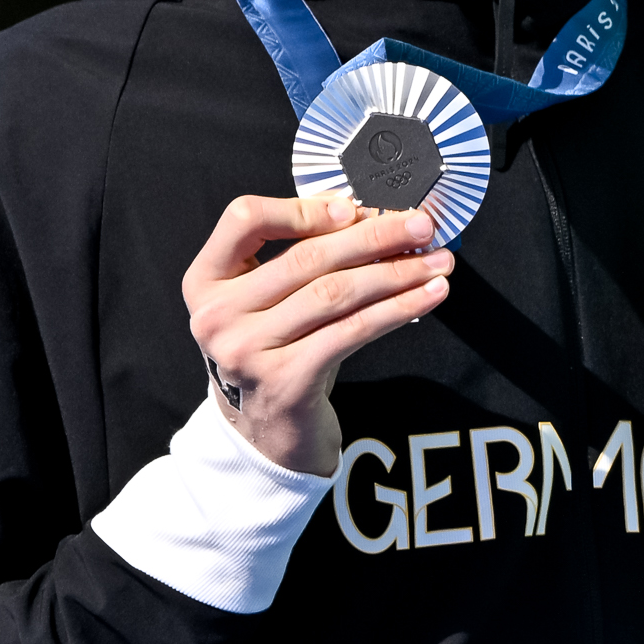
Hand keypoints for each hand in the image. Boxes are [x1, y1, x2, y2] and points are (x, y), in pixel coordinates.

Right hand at [182, 193, 455, 475]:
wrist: (267, 435)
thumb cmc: (279, 353)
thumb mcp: (271, 303)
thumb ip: (301, 259)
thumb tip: (375, 218)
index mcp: (205, 281)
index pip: (244, 218)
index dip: (301, 208)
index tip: (353, 208)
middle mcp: (216, 315)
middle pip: (305, 257)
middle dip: (374, 236)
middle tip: (422, 224)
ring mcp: (246, 351)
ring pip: (335, 293)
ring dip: (397, 272)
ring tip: (438, 261)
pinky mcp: (285, 381)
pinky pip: (353, 332)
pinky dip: (398, 309)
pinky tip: (429, 296)